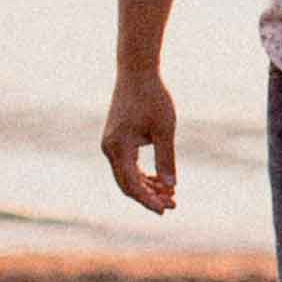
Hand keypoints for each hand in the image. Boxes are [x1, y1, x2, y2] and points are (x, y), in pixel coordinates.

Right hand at [101, 67, 178, 214]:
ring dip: (146, 186)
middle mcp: (109, 148)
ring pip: (126, 176)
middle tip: (172, 205)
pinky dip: (141, 175)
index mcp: (118, 147)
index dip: (148, 200)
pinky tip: (158, 180)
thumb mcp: (164, 129)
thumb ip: (166, 158)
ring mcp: (110, 144)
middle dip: (149, 196)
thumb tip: (171, 186)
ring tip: (170, 194)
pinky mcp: (116, 140)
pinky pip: (126, 165)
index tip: (165, 209)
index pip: (132, 184)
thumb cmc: (153, 97)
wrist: (137, 72)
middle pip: (127, 184)